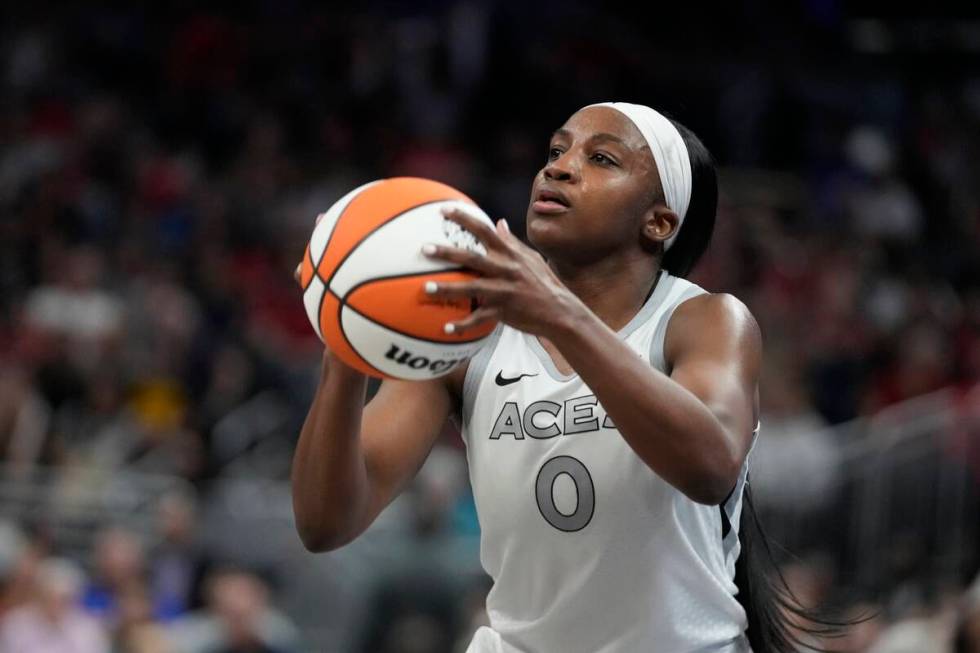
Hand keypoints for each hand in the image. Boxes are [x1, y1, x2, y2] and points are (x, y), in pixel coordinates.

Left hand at [422, 207, 582, 336]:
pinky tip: (446, 328)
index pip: (484, 230)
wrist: (560, 311)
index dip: (463, 218)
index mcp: (509, 254)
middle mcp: (505, 269)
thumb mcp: (530, 258)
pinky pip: (479, 318)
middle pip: (471, 257)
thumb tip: (499, 222)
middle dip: (446, 252)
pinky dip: (463, 325)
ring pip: (471, 287)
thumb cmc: (543, 282)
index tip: (443, 210)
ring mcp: (504, 290)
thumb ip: (511, 241)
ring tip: (425, 288)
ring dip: (447, 288)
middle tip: (424, 248)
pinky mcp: (504, 311)